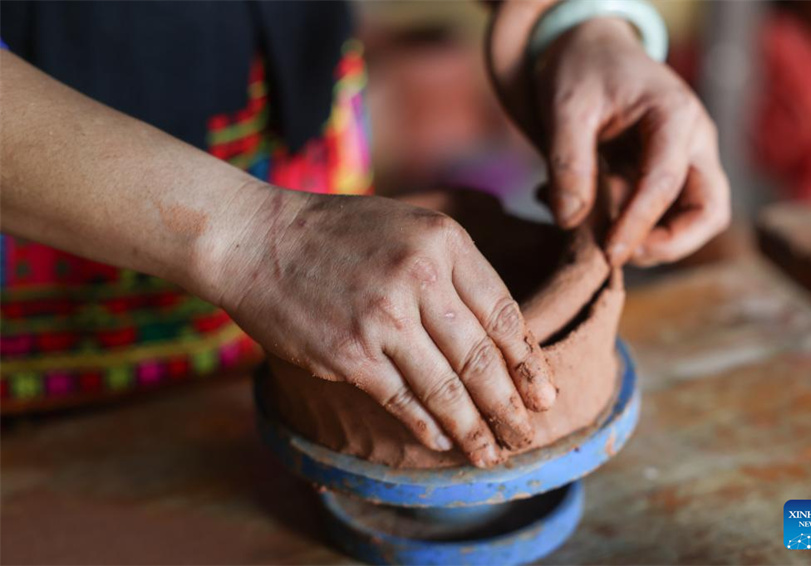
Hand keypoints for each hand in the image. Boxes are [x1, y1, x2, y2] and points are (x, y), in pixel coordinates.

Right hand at [210, 186, 555, 467]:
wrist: (256, 240)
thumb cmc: (335, 233)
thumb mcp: (406, 226)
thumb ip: (452, 269)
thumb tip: (493, 334)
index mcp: (444, 241)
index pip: (503, 312)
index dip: (528, 360)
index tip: (544, 392)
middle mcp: (420, 277)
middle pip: (482, 357)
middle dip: (510, 404)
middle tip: (529, 434)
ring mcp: (384, 318)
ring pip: (447, 388)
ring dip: (475, 428)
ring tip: (492, 454)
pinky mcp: (350, 354)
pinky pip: (402, 400)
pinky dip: (426, 426)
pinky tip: (443, 441)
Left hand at [534, 18, 730, 265]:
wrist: (587, 53)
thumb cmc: (581, 69)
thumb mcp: (565, 109)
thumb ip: (569, 163)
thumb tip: (570, 222)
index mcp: (675, 115)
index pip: (666, 184)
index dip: (638, 225)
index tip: (608, 254)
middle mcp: (693, 141)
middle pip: (708, 211)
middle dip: (667, 244)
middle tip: (613, 253)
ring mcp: (686, 160)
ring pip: (693, 220)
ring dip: (647, 240)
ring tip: (587, 227)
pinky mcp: (667, 176)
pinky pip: (662, 216)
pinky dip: (628, 228)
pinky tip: (581, 214)